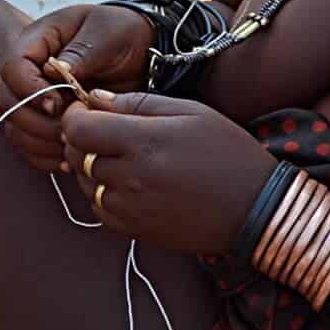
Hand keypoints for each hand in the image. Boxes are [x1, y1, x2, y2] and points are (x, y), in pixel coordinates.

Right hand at [0, 4, 152, 173]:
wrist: (140, 52)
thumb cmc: (121, 33)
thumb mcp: (106, 33)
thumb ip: (81, 51)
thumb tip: (54, 72)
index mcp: (37, 42)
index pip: (13, 68)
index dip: (29, 90)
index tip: (59, 104)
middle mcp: (28, 72)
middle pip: (8, 104)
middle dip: (37, 123)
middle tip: (69, 130)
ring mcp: (33, 99)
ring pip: (16, 130)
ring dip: (41, 143)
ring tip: (74, 144)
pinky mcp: (45, 123)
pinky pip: (31, 147)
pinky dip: (47, 157)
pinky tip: (72, 158)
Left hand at [59, 91, 271, 256]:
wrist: (255, 209)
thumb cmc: (227, 152)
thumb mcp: (190, 112)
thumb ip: (138, 103)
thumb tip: (95, 98)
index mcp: (145, 142)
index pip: (78, 128)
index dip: (74, 115)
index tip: (84, 109)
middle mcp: (131, 178)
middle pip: (76, 155)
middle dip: (79, 137)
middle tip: (100, 128)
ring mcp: (130, 209)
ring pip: (83, 182)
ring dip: (89, 165)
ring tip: (117, 154)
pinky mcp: (134, 231)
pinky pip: (99, 207)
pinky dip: (102, 191)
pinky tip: (126, 180)